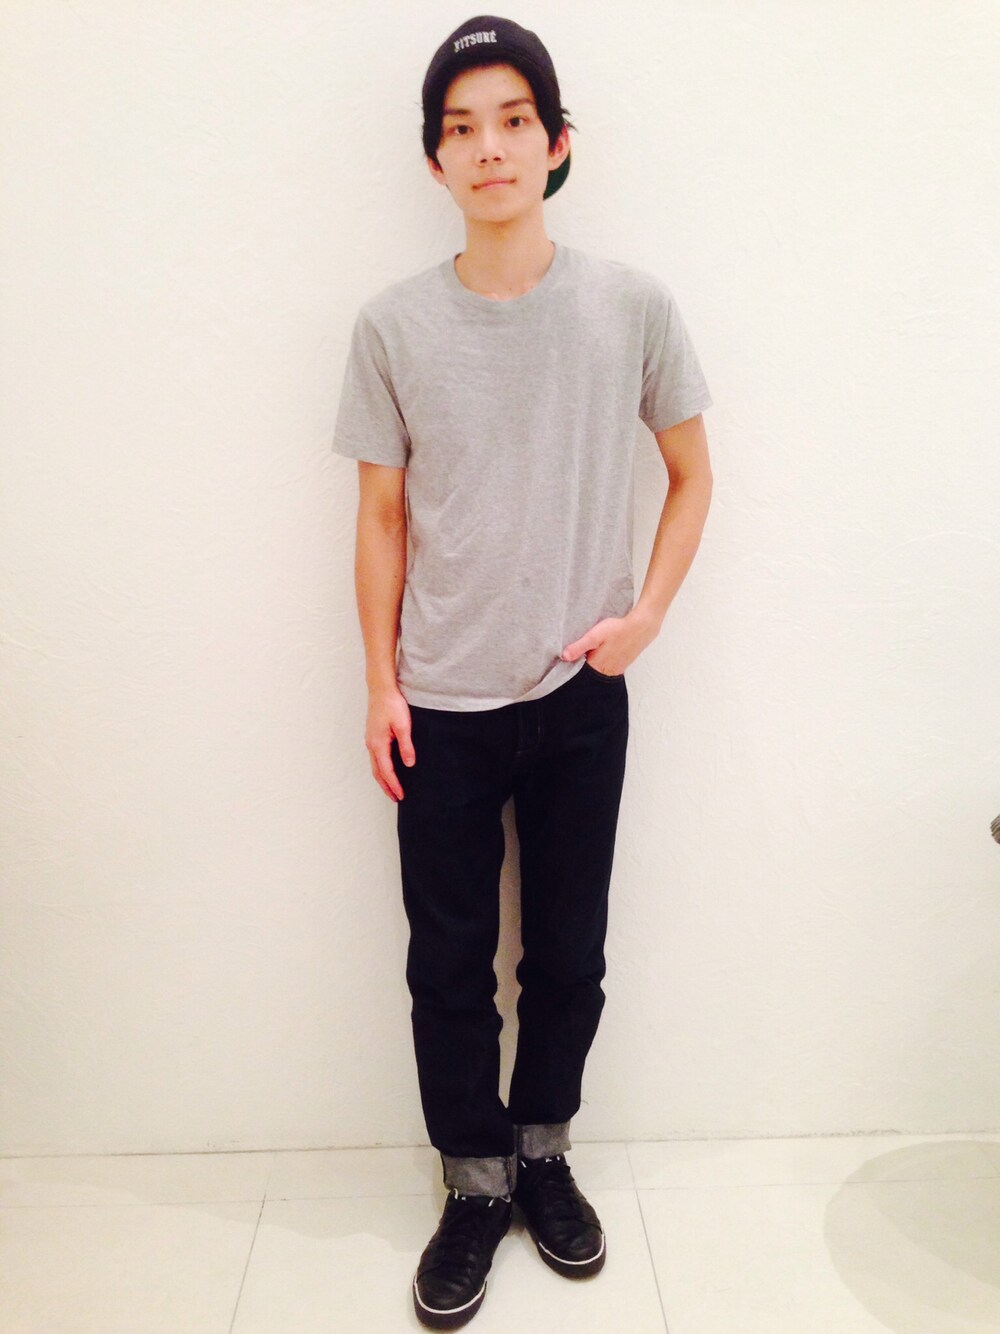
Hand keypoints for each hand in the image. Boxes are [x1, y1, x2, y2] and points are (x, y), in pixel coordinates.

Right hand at [365, 684, 413, 801]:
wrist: (381, 689)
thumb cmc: (392, 704)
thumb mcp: (403, 725)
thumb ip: (406, 746)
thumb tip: (408, 764)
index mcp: (378, 744)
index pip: (386, 771)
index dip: (394, 785)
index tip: (401, 795)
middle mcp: (371, 745)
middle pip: (377, 772)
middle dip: (386, 787)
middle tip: (396, 798)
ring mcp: (370, 740)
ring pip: (375, 766)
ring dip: (383, 779)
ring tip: (391, 788)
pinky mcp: (372, 736)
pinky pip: (375, 758)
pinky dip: (380, 768)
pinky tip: (387, 769)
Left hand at [561, 607, 658, 676]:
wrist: (641, 627)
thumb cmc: (617, 630)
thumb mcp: (595, 635)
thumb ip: (579, 647)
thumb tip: (564, 656)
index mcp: (597, 666)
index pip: (579, 675)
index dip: (571, 670)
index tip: (565, 664)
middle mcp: (606, 672)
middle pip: (589, 677)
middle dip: (581, 671)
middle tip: (577, 659)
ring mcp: (615, 671)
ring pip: (598, 674)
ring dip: (591, 669)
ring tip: (588, 657)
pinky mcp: (621, 667)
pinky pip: (607, 671)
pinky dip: (601, 666)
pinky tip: (600, 656)